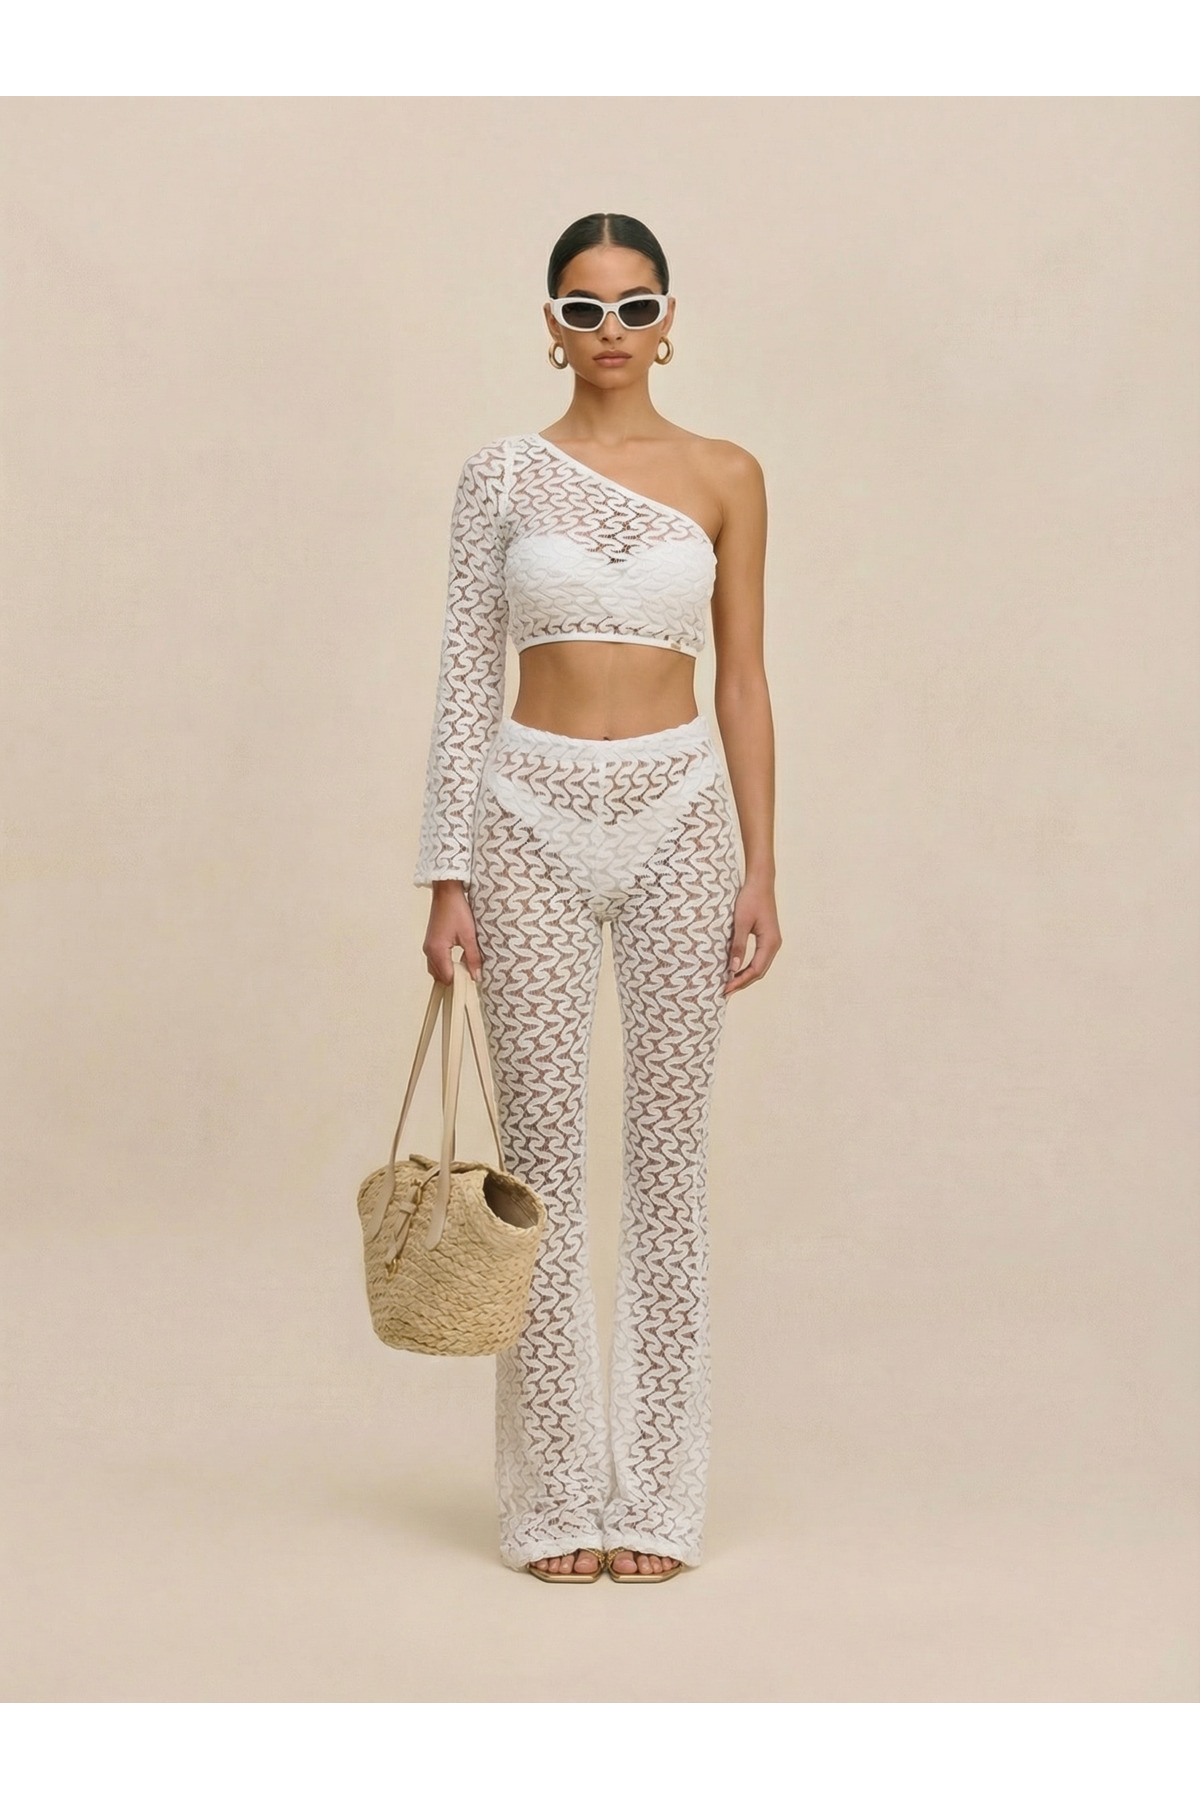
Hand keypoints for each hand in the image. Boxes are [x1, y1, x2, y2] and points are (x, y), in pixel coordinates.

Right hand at [423, 881, 483, 986]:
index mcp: (437, 951)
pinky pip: (435, 962)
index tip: (472, 981)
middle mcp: (429, 951)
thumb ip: (473, 958)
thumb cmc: (456, 910)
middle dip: (454, 979)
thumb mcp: (469, 935)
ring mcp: (428, 947)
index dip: (460, 982)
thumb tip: (477, 977)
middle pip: (440, 977)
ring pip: (436, 970)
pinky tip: (458, 960)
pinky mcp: (430, 943)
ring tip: (465, 968)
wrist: (446, 893)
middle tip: (470, 975)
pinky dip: (445, 965)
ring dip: (449, 972)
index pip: (447, 978)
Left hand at [724, 878, 780, 994]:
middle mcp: (774, 944)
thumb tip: (733, 968)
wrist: (760, 882)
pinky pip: (758, 958)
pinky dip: (747, 966)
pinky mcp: (767, 937)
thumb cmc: (750, 899)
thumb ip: (738, 945)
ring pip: (759, 966)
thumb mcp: (741, 922)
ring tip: (729, 984)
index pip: (755, 970)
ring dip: (745, 976)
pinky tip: (735, 969)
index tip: (725, 988)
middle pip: (759, 971)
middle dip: (742, 982)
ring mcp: (772, 941)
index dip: (740, 981)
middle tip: (725, 991)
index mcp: (770, 942)